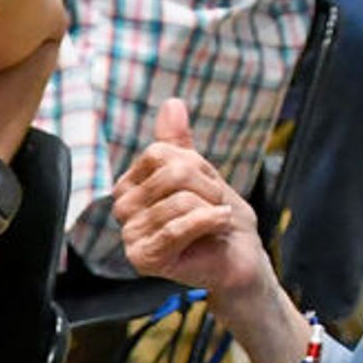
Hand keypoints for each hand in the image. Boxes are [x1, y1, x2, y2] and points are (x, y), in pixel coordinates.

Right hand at [110, 99, 273, 304]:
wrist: (240, 258)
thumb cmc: (218, 220)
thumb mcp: (200, 173)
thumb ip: (179, 142)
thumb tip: (172, 104)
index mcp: (130, 185)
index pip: (159, 155)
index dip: (195, 166)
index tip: (206, 187)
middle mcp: (122, 209)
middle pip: (172, 175)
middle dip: (207, 188)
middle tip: (213, 207)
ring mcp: (130, 236)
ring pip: (180, 201)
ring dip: (212, 209)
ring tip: (214, 222)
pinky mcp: (144, 258)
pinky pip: (179, 227)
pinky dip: (209, 223)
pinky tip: (217, 228)